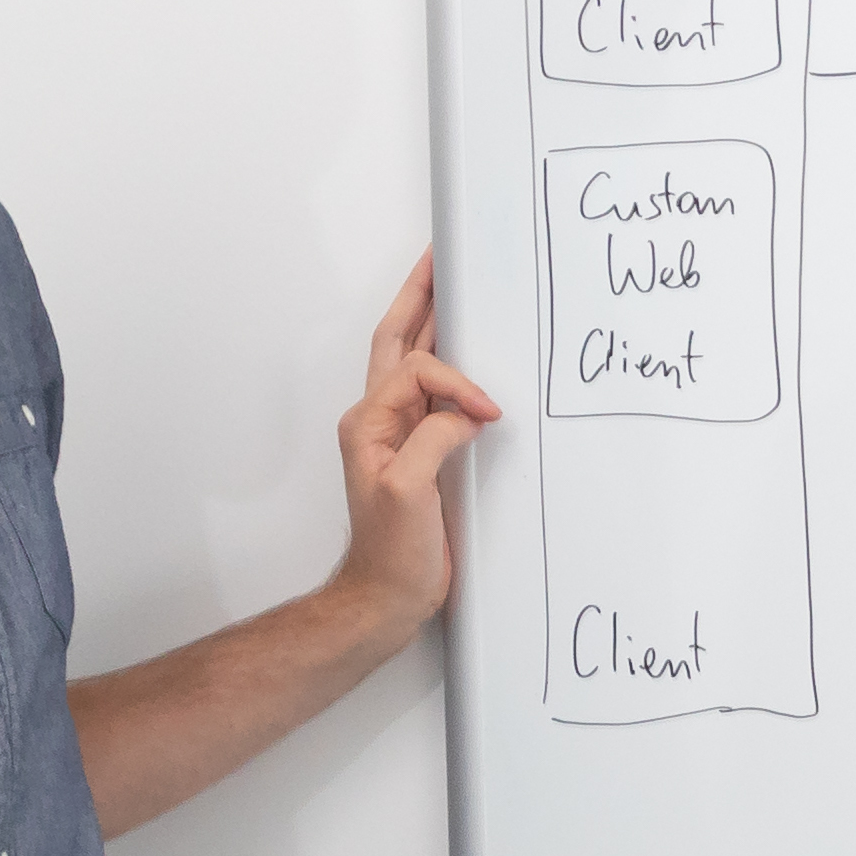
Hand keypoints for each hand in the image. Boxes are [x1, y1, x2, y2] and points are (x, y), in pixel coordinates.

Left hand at [323, 252, 499, 644]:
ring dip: (433, 322)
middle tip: (441, 259)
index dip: (456, 382)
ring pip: (414, 360)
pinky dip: (452, 366)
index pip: (416, 371)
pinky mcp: (419, 451)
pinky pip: (434, 395)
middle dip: (420, 297)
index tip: (486, 414)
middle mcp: (379, 420)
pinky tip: (469, 356)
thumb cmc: (390, 553)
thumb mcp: (409, 491)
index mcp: (369, 422)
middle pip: (399, 340)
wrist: (386, 596)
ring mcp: (398, 434)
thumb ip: (433, 440)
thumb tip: (463, 413)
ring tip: (452, 288)